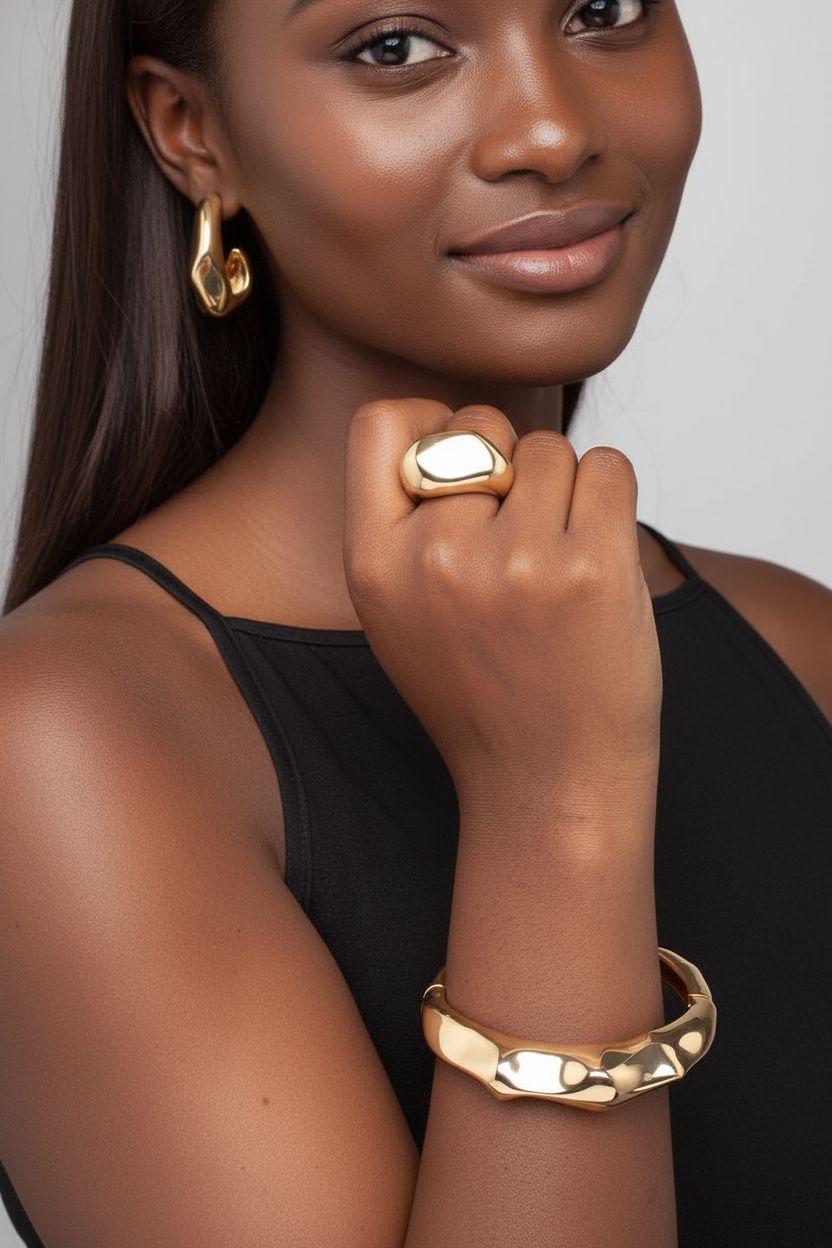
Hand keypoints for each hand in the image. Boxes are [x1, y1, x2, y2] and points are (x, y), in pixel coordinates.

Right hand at [342, 398, 661, 816]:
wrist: (546, 783)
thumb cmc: (480, 695)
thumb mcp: (396, 617)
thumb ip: (400, 527)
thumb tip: (440, 425)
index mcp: (373, 564)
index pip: (380, 423)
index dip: (429, 421)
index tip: (464, 459)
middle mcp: (434, 555)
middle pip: (480, 428)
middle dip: (508, 465)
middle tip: (522, 537)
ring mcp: (514, 561)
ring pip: (549, 449)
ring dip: (564, 491)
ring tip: (557, 564)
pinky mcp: (589, 567)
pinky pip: (607, 466)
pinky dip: (609, 497)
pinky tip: (596, 555)